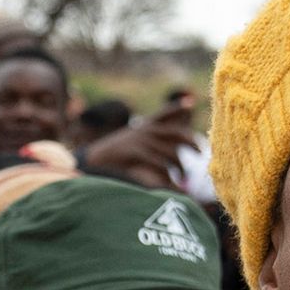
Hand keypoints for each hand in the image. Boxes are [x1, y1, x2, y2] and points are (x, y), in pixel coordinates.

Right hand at [78, 111, 199, 193]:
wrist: (89, 163)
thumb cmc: (109, 159)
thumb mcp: (126, 144)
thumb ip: (143, 144)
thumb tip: (160, 155)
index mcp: (142, 127)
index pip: (163, 114)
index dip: (177, 107)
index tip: (191, 102)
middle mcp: (144, 130)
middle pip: (175, 132)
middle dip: (190, 141)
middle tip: (200, 151)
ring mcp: (141, 140)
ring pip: (170, 153)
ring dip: (179, 167)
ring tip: (182, 179)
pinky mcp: (137, 152)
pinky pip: (160, 165)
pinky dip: (169, 178)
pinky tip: (173, 186)